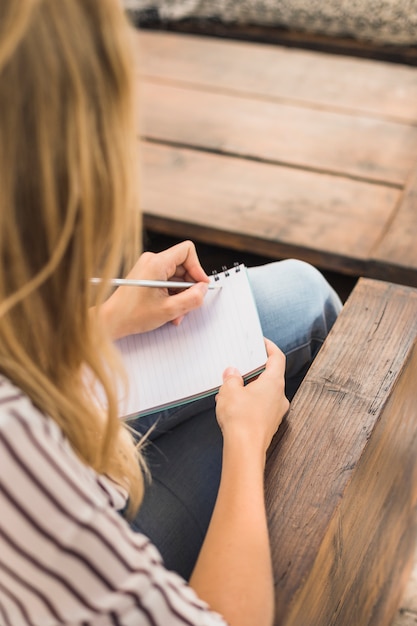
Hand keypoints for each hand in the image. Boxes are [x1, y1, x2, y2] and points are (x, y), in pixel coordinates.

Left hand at [98, 241, 209, 339]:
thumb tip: (203, 289)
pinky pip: (167, 282)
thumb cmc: (132, 314)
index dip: (198, 268)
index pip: (187, 251)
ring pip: (177, 277)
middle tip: (189, 305)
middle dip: (189, 287)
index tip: (200, 285)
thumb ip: (192, 298)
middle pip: (184, 266)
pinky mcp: (147, 276)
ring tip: (176, 314)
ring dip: (181, 295)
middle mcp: (152, 261)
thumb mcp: (169, 310)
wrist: (111, 321)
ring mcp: (149, 268)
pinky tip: (169, 311)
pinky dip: (172, 296)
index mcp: (157, 263)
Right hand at [215, 338, 288, 455]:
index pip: (277, 358)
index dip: (269, 347)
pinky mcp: (268, 425)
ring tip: (229, 388)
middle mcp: (279, 396)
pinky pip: (259, 407)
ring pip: (263, 393)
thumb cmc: (241, 418)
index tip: (261, 342)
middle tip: (239, 365)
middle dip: (252, 370)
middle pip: (270, 375)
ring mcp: (275, 412)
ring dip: (248, 388)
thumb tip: (232, 373)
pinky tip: (231, 405)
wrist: (244, 450)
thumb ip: (232, 378)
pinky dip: (247, 402)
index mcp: (274, 383)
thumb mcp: (230, 390)